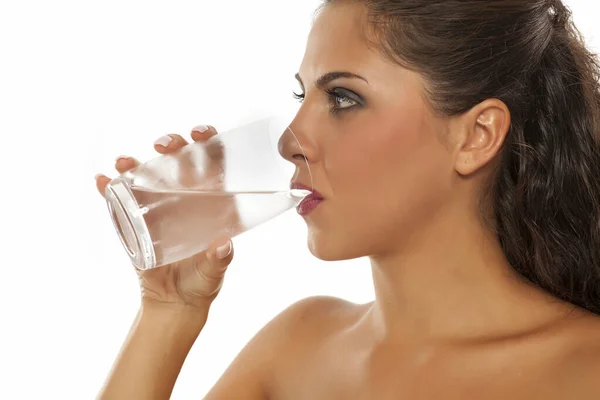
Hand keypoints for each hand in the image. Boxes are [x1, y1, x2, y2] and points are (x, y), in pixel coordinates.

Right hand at [95, 125, 234, 314]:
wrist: (173, 302)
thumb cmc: (201, 283)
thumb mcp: (213, 272)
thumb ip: (219, 261)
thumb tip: (222, 245)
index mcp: (212, 202)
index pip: (213, 163)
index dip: (209, 142)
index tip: (200, 134)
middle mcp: (187, 197)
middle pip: (180, 159)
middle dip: (172, 144)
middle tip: (163, 144)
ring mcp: (159, 206)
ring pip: (148, 173)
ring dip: (136, 162)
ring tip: (125, 161)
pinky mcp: (136, 220)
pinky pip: (120, 199)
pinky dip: (109, 188)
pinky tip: (102, 180)